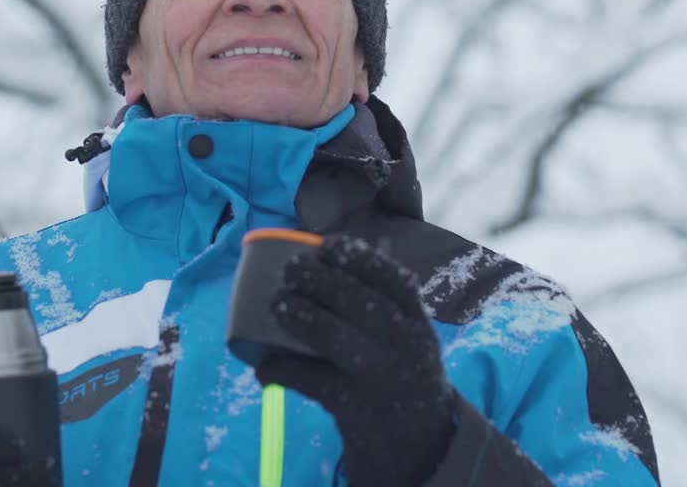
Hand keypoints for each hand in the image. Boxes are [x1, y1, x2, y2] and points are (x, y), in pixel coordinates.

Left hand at [255, 235, 455, 486]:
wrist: (422, 442)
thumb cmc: (403, 372)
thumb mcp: (409, 336)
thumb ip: (385, 303)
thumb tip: (329, 255)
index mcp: (417, 321)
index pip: (392, 278)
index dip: (358, 257)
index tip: (329, 244)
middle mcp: (403, 344)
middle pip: (357, 300)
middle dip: (318, 278)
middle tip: (290, 270)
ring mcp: (379, 375)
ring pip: (332, 336)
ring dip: (299, 314)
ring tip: (277, 303)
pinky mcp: (354, 405)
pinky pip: (309, 380)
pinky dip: (280, 370)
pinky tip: (264, 366)